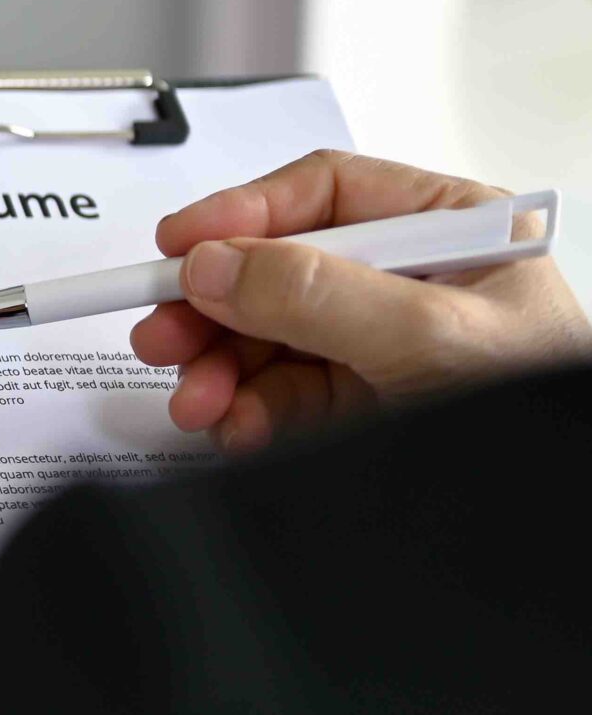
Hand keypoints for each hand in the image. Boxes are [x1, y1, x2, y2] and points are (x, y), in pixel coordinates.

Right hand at [128, 149, 590, 452]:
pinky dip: (248, 412)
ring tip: (197, 401)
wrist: (558, 520)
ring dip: (220, 370)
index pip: (326, 194)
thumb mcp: (427, 335)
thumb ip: (317, 293)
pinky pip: (285, 394)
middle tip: (162, 334)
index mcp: (452, 230)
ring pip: (270, 337)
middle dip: (214, 309)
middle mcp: (413, 279)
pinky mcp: (366, 401)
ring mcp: (386, 344)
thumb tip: (217, 264)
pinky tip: (238, 427)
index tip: (177, 245)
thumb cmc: (537, 400)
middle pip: (279, 269)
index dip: (241, 214)